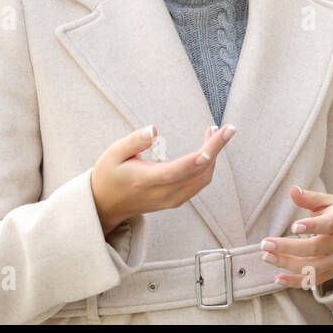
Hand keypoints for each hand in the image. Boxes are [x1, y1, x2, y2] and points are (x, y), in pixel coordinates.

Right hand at [90, 123, 235, 235]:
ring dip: (214, 156)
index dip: (207, 151)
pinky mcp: (175, 201)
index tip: (221, 133)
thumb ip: (134, 141)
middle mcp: (163, 193)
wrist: (105, 205)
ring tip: (215, 133)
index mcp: (147, 180)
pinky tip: (207, 149)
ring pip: (203, 179)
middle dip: (216, 148)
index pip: (184, 167)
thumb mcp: (114, 153)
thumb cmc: (109, 174)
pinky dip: (208, 166)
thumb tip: (153, 128)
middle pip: (200, 172)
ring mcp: (171, 200)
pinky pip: (199, 184)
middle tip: (226, 127)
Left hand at [262, 185, 332, 290]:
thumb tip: (292, 190)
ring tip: (266, 257)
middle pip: (314, 248)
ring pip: (311, 267)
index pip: (328, 225)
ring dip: (287, 264)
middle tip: (265, 244)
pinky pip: (312, 281)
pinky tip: (277, 278)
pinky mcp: (332, 273)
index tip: (293, 226)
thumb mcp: (329, 201)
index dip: (311, 226)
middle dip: (288, 247)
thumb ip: (310, 198)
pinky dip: (294, 282)